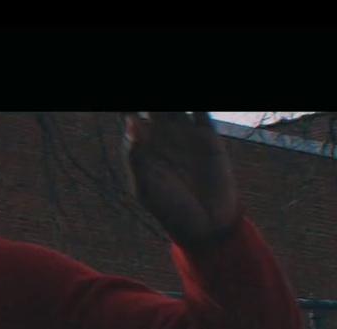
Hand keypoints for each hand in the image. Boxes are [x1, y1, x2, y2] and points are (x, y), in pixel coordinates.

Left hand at [122, 112, 240, 248]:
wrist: (206, 223)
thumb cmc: (170, 209)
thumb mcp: (147, 187)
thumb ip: (137, 157)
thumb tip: (130, 123)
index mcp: (143, 150)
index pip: (132, 121)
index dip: (130, 113)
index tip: (128, 110)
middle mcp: (163, 139)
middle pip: (155, 110)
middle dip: (150, 105)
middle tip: (149, 104)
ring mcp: (185, 136)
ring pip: (176, 107)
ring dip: (172, 103)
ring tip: (169, 98)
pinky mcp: (208, 137)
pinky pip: (201, 113)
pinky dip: (197, 105)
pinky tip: (192, 103)